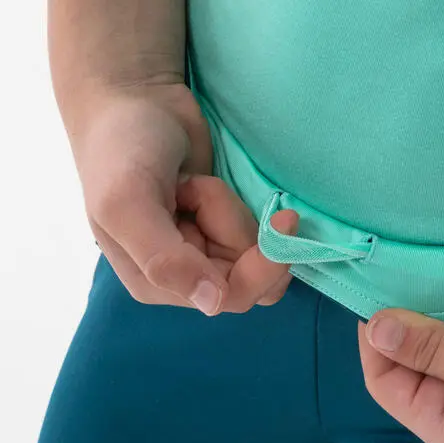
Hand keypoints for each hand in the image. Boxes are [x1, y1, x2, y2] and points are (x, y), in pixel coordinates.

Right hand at [72, 83, 295, 313]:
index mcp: (155, 284)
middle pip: (250, 274)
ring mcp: (205, 255)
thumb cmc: (121, 149)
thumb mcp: (129, 203)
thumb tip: (213, 304)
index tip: (284, 217)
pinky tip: (204, 185)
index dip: (260, 264)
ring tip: (191, 183)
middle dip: (232, 223)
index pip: (231, 295)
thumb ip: (164, 259)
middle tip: (194, 188)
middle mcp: (184, 279)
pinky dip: (237, 205)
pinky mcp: (222, 231)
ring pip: (255, 255)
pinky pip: (255, 236)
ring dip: (232, 211)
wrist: (136, 99)